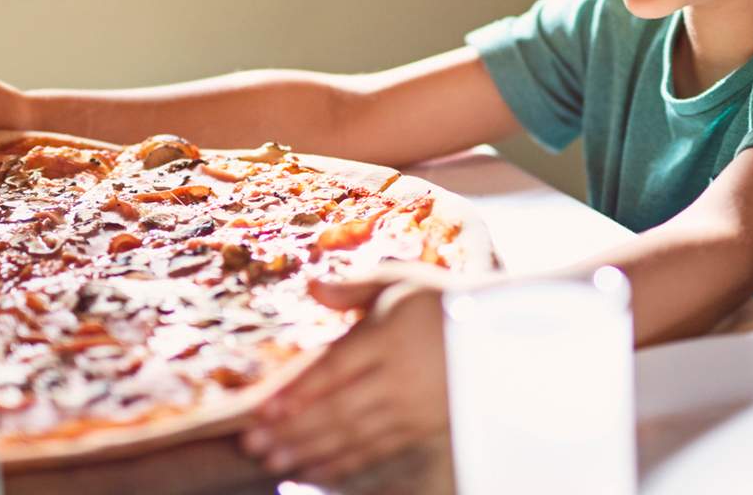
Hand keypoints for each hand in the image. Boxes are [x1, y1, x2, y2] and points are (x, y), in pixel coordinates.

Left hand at [241, 262, 463, 482]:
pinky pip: (376, 450)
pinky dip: (343, 464)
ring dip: (310, 451)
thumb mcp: (399, 281)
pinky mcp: (421, 428)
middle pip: (338, 409)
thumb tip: (311, 285)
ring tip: (273, 462)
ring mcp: (411, 408)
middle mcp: (399, 377)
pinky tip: (314, 470)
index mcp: (388, 337)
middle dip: (292, 430)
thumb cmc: (441, 301)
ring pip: (354, 436)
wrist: (499, 333)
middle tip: (252, 444)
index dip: (296, 391)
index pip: (334, 368)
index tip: (261, 408)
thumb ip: (353, 287)